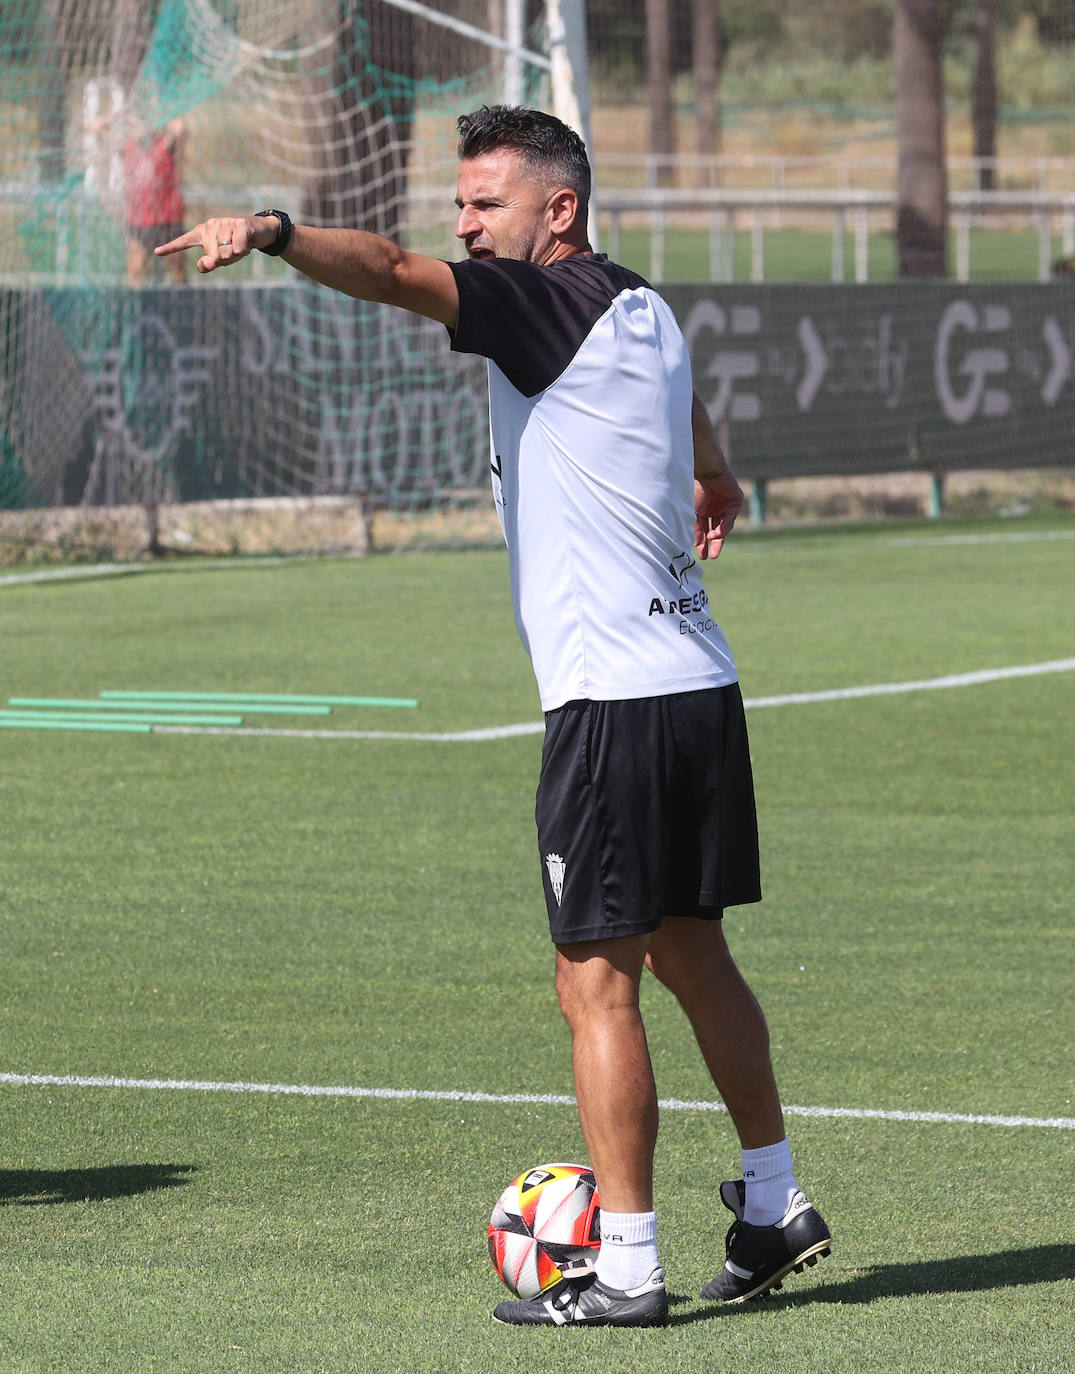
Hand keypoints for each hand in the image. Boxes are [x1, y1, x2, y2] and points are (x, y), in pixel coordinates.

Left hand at [154, 215, 272, 272]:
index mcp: (202, 233)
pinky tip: (247, 242)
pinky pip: (237, 248)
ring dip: (236, 254)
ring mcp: (224, 223)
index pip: (184, 242)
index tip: (157, 252)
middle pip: (213, 256)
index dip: (171, 247)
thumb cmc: (236, 245)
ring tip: (240, 244)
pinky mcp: (239, 223)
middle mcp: (210, 226)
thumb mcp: (222, 258)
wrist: (258, 231)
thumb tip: (207, 264)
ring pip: (226, 253)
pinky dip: (244, 250)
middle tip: (233, 250)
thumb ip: (209, 264)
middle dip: (226, 260)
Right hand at [693, 469, 743, 560]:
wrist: (706, 472)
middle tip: (711, 557)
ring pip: (725, 526)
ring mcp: (727, 507)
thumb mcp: (693, 513)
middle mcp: (716, 511)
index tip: (701, 556)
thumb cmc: (695, 490)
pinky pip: (730, 518)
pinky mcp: (736, 503)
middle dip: (715, 545)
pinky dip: (724, 527)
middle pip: (717, 532)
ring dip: (719, 536)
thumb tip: (696, 544)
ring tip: (712, 540)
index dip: (703, 544)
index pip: (705, 532)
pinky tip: (716, 534)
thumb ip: (697, 528)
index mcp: (705, 512)